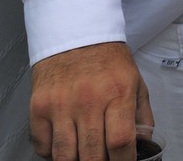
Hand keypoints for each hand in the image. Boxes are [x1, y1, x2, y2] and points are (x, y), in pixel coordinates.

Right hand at [28, 41, 150, 160]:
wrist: (75, 35)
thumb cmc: (107, 60)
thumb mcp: (135, 82)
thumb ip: (141, 116)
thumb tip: (143, 146)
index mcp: (117, 93)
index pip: (121, 141)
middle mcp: (88, 100)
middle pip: (92, 155)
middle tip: (104, 159)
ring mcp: (60, 105)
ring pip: (65, 156)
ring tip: (84, 154)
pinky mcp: (39, 108)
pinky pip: (43, 147)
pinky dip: (52, 153)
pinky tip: (65, 143)